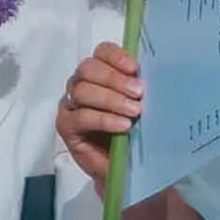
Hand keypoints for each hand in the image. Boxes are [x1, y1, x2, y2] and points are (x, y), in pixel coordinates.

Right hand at [56, 41, 142, 190]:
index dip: (116, 57)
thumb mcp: (139, 106)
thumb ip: (139, 89)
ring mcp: (71, 104)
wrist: (123, 166)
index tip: (135, 69)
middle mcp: (81, 84)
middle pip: (88, 68)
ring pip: (82, 90)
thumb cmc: (131, 133)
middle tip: (138, 93)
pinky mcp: (66, 125)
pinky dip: (103, 119)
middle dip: (114, 79)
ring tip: (134, 112)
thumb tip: (153, 77)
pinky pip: (80, 117)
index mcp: (100, 73)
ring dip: (111, 99)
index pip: (101, 52)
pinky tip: (122, 125)